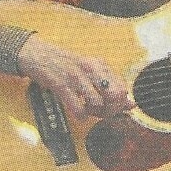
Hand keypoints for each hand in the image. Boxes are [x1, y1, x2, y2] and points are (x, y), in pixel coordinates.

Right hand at [18, 35, 134, 118]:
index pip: (122, 88)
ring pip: (98, 104)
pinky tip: (77, 109)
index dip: (121, 104)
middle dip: (110, 110)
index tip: (114, 108)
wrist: (40, 55)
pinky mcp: (63, 86)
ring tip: (87, 108)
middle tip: (102, 111)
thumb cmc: (67, 64)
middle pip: (114, 97)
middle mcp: (91, 69)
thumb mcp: (90, 69)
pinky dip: (80, 115)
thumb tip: (131, 104)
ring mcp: (77, 77)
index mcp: (100, 64)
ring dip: (94, 113)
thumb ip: (110, 85)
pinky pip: (79, 110)